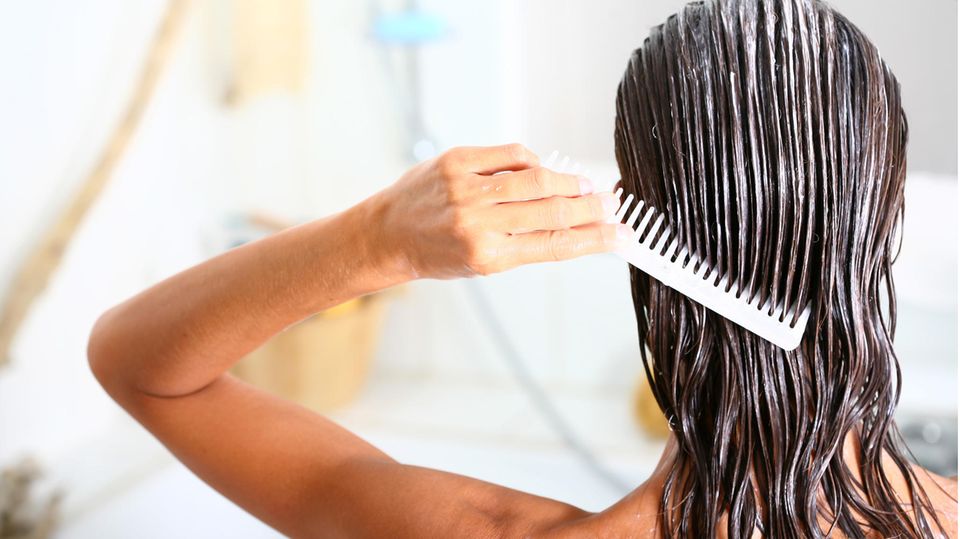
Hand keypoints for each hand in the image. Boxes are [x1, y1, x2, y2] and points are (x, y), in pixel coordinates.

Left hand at [370, 144, 629, 278]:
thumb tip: (575, 226)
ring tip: (588, 186)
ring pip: (537, 179)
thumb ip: (526, 243)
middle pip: (553, 211)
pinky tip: (543, 169)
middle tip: (612, 205)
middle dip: (591, 208)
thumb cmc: (437, 253)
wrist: (388, 236)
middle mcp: (478, 223)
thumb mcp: (484, 263)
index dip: (595, 239)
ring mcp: (467, 189)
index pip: (556, 246)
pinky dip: (533, 161)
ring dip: (570, 182)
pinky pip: (510, 155)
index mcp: (489, 256)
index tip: (621, 236)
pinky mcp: (457, 161)